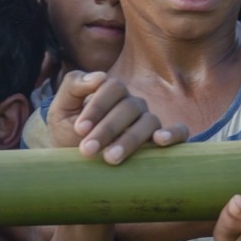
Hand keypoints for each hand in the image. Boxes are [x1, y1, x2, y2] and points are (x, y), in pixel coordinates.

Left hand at [47, 71, 188, 164]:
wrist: (75, 163)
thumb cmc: (67, 133)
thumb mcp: (60, 109)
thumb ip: (73, 86)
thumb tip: (98, 77)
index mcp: (111, 91)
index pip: (112, 87)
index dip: (97, 107)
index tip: (79, 130)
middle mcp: (133, 104)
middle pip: (129, 107)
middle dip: (106, 129)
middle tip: (87, 151)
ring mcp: (149, 121)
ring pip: (148, 122)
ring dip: (129, 139)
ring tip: (110, 159)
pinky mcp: (163, 140)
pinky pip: (180, 131)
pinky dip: (174, 134)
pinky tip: (160, 141)